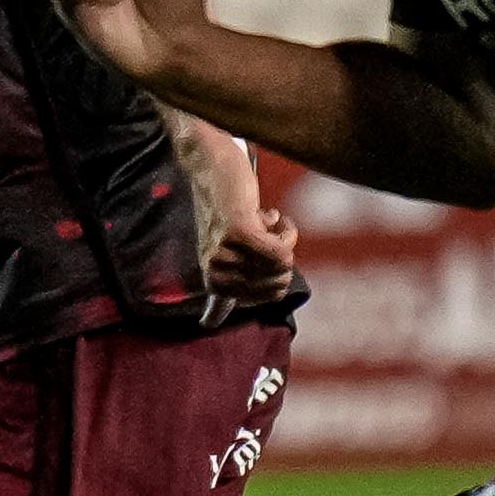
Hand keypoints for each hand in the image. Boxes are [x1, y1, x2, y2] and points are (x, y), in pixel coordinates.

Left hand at [182, 135, 302, 311]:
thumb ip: (221, 289)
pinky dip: (287, 232)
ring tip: (263, 220)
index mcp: (214, 281)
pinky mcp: (237, 233)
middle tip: (264, 231)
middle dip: (283, 254)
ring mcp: (225, 253)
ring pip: (282, 264)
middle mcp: (215, 272)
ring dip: (283, 237)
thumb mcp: (224, 254)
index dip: (278, 275)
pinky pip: (280, 251)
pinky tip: (273, 215)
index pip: (267, 298)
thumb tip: (207, 327)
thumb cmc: (226, 211)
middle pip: (279, 282)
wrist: (214, 168)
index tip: (261, 249)